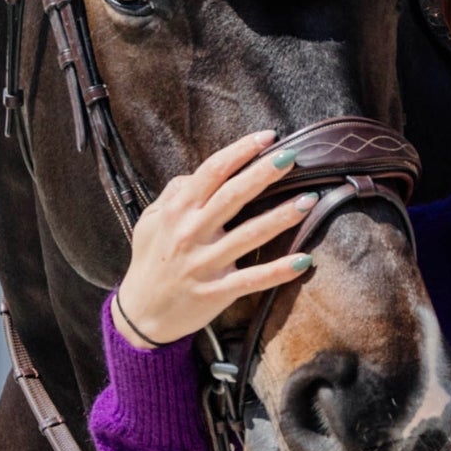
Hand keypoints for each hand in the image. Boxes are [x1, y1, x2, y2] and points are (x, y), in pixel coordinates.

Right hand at [111, 130, 319, 347]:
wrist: (141, 313)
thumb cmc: (150, 260)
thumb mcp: (152, 220)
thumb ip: (174, 193)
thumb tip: (198, 173)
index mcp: (177, 211)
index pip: (212, 172)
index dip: (240, 151)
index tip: (267, 137)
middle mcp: (192, 233)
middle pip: (233, 196)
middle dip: (264, 174)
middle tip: (293, 157)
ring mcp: (206, 263)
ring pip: (249, 235)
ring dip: (282, 217)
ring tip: (310, 201)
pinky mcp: (218, 292)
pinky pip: (254, 279)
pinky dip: (279, 271)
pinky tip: (305, 260)